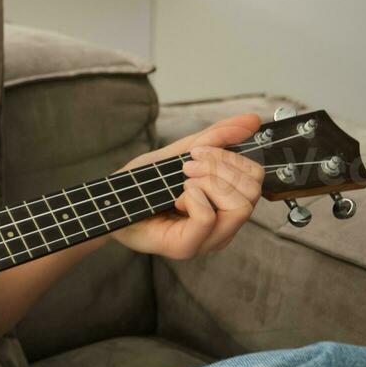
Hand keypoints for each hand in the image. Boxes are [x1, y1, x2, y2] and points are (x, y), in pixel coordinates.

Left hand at [109, 113, 264, 259]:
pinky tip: (175, 198)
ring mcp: (208, 240)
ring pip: (240, 206)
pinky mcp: (187, 247)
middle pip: (253, 191)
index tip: (198, 152)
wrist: (108, 204)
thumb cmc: (143, 183)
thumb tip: (251, 119)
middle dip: (220, 167)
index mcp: (226, 204)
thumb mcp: (179, 153)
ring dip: (208, 181)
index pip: (256, 178)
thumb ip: (214, 138)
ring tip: (182, 180)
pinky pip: (208, 217)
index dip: (231, 157)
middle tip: (188, 166)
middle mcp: (224, 226)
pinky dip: (193, 197)